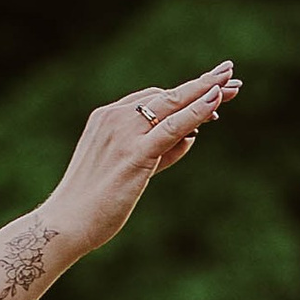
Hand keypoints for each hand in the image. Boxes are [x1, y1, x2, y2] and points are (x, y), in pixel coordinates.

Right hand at [50, 64, 237, 257]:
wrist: (66, 223)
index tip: (211, 90)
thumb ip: (158, 154)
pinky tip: (216, 100)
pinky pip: (172, 126)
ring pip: (172, 105)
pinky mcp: (135, 153)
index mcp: (107, 118)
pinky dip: (196, 111)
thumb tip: (190, 139)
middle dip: (202, 85)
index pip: (152, 98)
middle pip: (166, 95)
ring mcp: (124, 133)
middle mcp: (115, 118)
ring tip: (233, 85)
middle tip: (230, 75)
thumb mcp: (128, 173)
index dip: (184, 94)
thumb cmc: (92, 205)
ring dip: (206, 92)